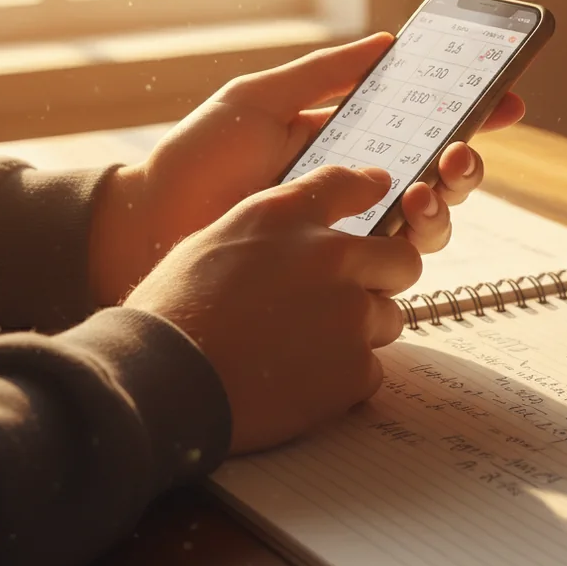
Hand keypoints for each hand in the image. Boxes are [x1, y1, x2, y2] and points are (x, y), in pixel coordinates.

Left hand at [91, 33, 524, 304]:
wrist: (150, 223)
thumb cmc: (199, 157)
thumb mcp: (262, 98)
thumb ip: (325, 73)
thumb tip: (388, 40)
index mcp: (348, 143)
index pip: (422, 127)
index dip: (469, 114)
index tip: (506, 98)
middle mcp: (359, 190)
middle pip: (439, 178)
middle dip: (467, 162)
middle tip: (459, 149)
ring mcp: (352, 233)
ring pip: (431, 222)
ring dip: (447, 199)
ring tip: (428, 181)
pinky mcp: (340, 274)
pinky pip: (398, 262)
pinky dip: (415, 235)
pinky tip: (405, 212)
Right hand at [125, 165, 421, 452]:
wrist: (163, 380)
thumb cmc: (177, 309)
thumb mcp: (216, 237)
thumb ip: (275, 220)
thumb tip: (310, 222)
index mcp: (290, 219)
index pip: (348, 185)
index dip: (367, 191)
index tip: (378, 194)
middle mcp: (332, 258)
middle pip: (403, 259)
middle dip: (383, 276)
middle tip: (348, 297)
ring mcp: (350, 315)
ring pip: (388, 318)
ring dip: (361, 331)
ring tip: (305, 347)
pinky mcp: (354, 371)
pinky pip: (371, 370)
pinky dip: (344, 378)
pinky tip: (299, 380)